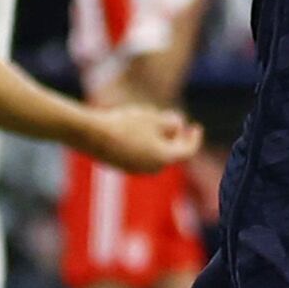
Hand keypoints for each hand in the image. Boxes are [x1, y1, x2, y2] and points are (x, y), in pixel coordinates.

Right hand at [89, 104, 203, 175]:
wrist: (92, 135)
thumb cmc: (125, 124)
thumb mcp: (152, 118)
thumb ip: (169, 122)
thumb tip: (178, 125)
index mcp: (164, 158)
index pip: (187, 151)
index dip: (194, 138)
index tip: (197, 127)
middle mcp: (152, 168)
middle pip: (171, 153)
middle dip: (175, 138)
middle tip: (176, 123)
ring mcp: (136, 169)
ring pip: (154, 154)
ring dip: (159, 140)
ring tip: (153, 122)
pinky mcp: (122, 166)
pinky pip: (140, 156)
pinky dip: (145, 144)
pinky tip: (136, 129)